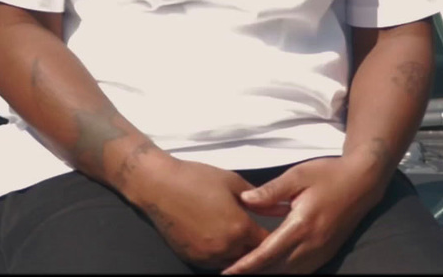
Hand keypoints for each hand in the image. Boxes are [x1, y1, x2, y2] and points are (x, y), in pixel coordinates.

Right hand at [123, 158, 271, 270]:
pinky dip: (224, 256)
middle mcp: (224, 247)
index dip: (276, 237)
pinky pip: (216, 264)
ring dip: (241, 254)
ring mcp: (206, 256)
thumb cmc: (196, 179)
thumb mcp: (234, 183)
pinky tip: (226, 242)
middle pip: (252, 257)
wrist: (159, 186)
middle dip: (259, 248)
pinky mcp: (193, 258)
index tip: (281, 231)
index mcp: (238, 228)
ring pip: (234, 263)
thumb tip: (283, 208)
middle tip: (263, 237)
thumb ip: (261, 201)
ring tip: (245, 240)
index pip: (267, 243)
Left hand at [223, 157, 386, 274]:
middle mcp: (312, 244)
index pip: (268, 252)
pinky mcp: (326, 253)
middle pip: (276, 269)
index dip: (246, 265)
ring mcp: (321, 251)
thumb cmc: (328, 174)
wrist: (362, 182)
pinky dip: (284, 273)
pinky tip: (270, 270)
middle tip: (229, 273)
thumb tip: (245, 200)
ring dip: (268, 274)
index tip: (228, 271)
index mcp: (302, 224)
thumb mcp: (298, 175)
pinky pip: (302, 271)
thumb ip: (271, 190)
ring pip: (289, 273)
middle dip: (253, 274)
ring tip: (246, 273)